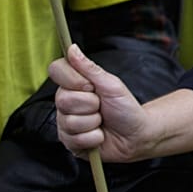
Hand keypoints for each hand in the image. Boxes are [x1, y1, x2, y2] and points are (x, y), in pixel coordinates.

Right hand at [49, 44, 149, 161]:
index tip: (90, 85)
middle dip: (91, 104)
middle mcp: (65, 104)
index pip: (55, 70)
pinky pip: (76, 139)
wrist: (136, 133)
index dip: (73, 79)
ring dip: (94, 122)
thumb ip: (89, 68)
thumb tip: (72, 48)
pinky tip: (100, 135)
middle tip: (102, 106)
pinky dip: (94, 137)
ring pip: (71, 121)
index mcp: (73, 85)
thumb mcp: (110, 84)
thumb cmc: (125, 106)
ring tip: (102, 122)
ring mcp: (65, 124)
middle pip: (63, 99)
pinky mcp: (70, 143)